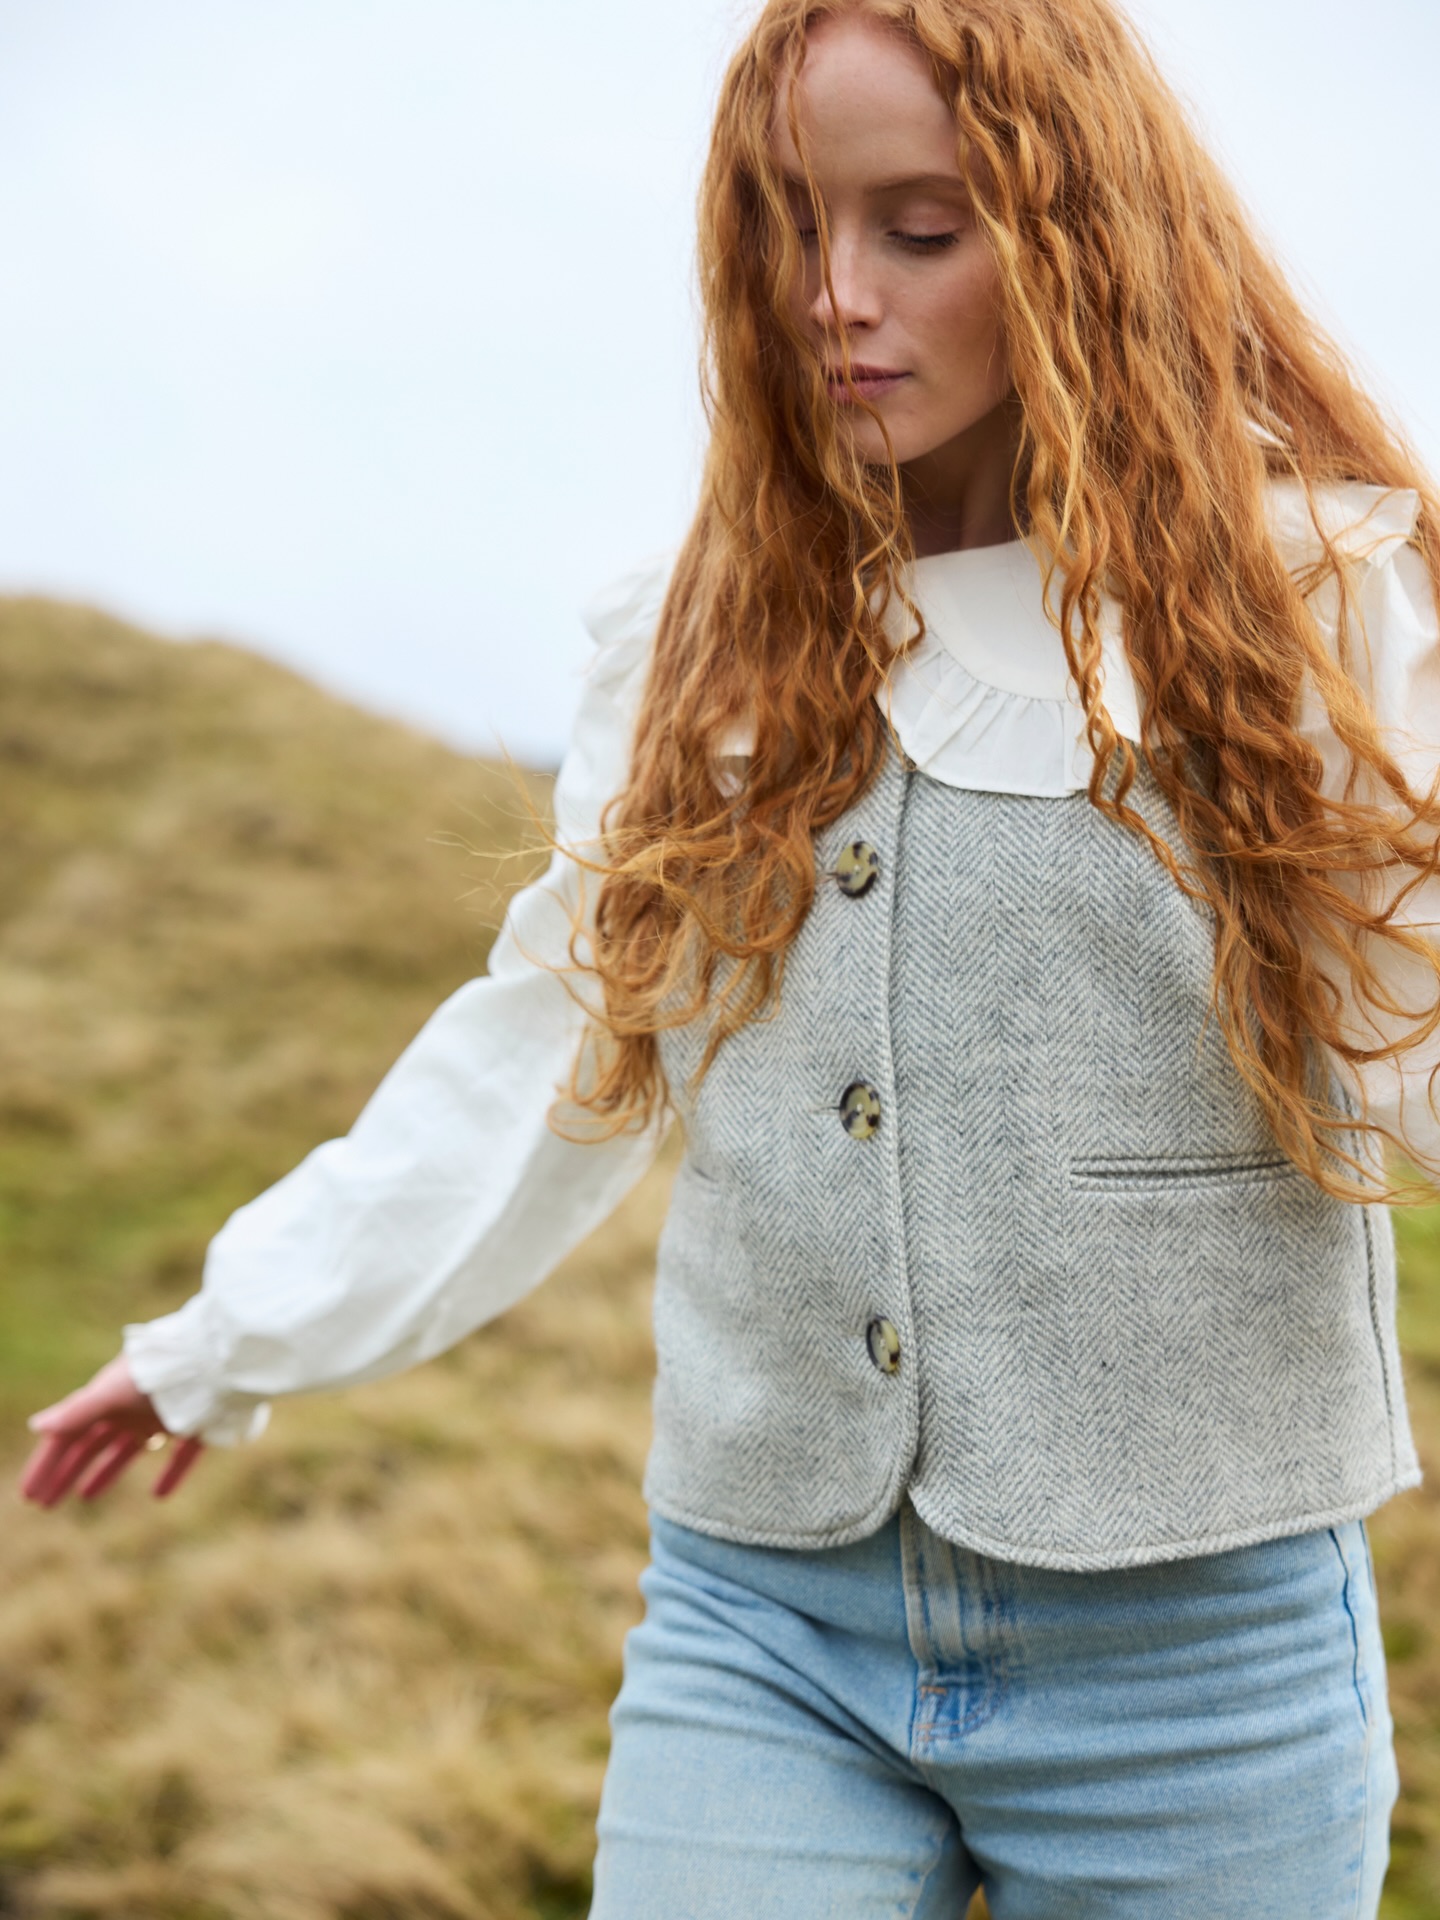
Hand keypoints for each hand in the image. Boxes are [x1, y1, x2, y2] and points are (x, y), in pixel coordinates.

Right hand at [20, 1354, 203, 1506]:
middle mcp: (130, 1408)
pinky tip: (159, 1495)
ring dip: (105, 1472)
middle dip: (66, 1473)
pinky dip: (170, 1473)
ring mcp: (161, 1417)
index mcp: (108, 1399)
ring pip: (127, 1451)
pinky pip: (180, 1456)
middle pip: (91, 1446)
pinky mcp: (195, 1427)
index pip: (69, 1437)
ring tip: (86, 1497)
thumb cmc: (158, 1373)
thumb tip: (35, 1425)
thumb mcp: (112, 1393)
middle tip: (44, 1504)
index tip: (29, 1495)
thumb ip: (78, 1411)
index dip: (48, 1465)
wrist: (216, 1361)